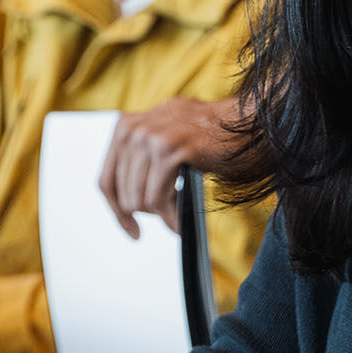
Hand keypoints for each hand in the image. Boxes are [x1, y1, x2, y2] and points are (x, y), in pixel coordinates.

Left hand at [101, 97, 239, 237]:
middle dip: (146, 213)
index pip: (106, 179)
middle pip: (123, 193)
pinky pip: (158, 198)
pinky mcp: (169, 149)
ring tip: (179, 217)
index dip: (117, 211)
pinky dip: (170, 217)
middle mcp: (133, 128)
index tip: (131, 229)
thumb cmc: (210, 135)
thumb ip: (140, 159)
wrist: (245, 123)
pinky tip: (180, 222)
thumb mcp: (164, 139)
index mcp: (126, 125)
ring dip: (162, 215)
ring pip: (140, 199)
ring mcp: (150, 137)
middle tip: (168, 216)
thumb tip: (126, 200)